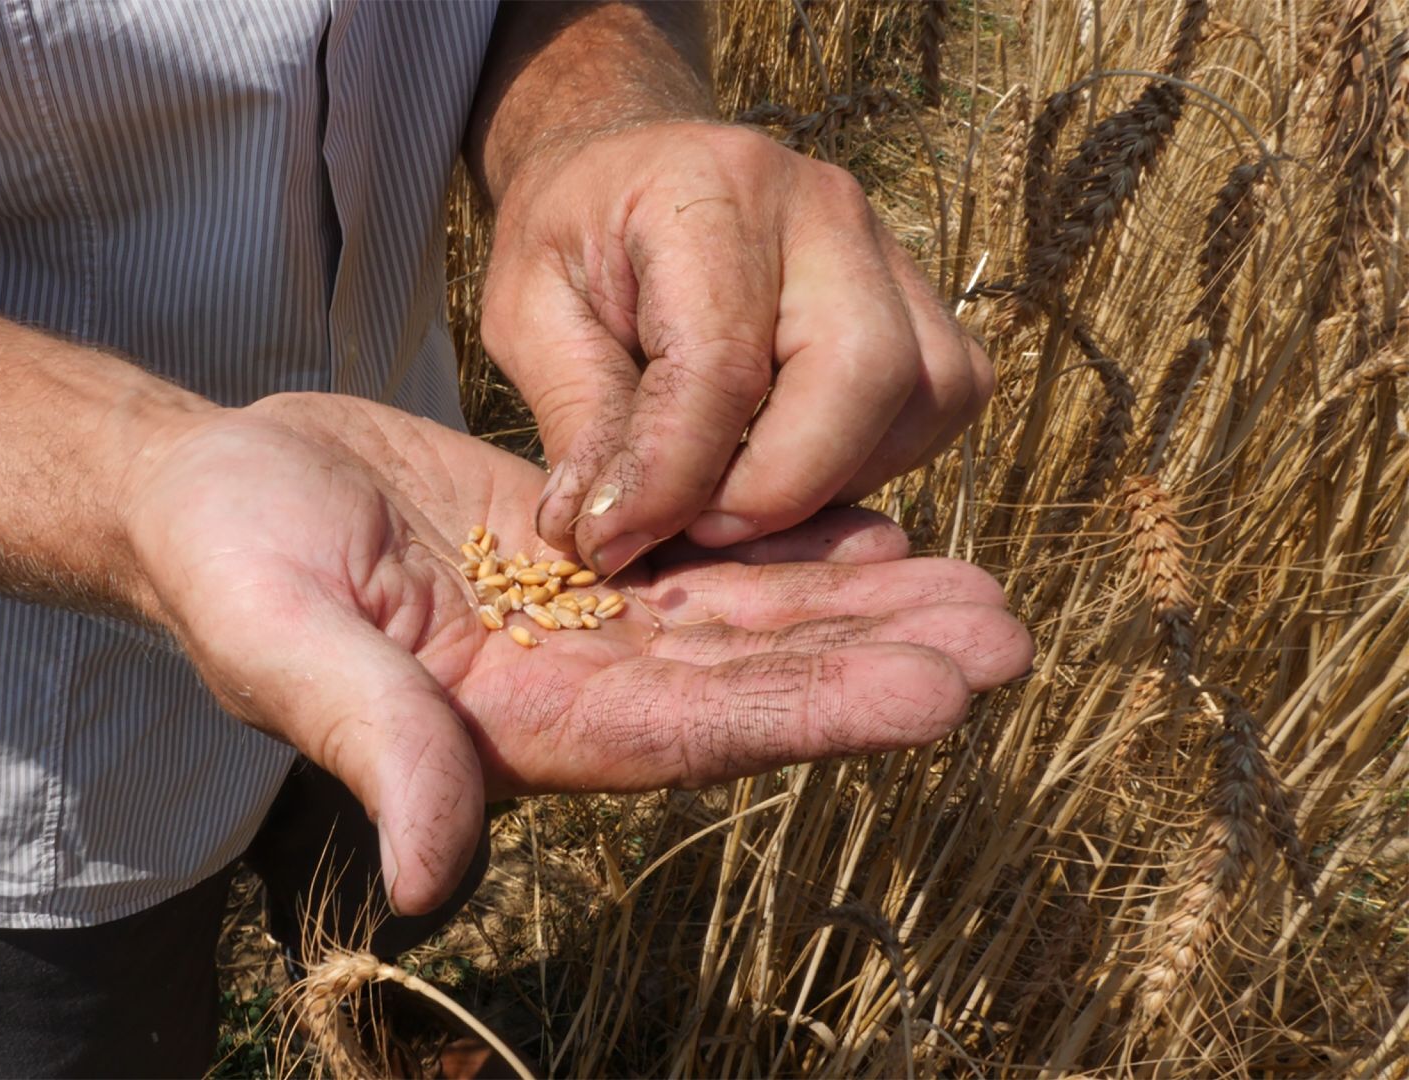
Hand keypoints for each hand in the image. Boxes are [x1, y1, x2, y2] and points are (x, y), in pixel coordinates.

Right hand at [127, 393, 1029, 915]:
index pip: (691, 729)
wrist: (208, 491)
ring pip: (740, 617)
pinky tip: (871, 524)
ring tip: (977, 585)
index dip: (814, 712)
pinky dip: (784, 543)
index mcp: (512, 727)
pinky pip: (696, 555)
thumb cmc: (226, 565)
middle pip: (745, 680)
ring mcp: (575, 621)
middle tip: (1008, 637)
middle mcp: (566, 687)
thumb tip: (431, 882)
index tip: (938, 696)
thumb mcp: (284, 646)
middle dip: (874, 662)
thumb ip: (374, 745)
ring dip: (856, 603)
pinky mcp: (572, 552)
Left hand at [481, 121, 993, 570]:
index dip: (673, 477)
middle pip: (863, 370)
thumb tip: (606, 536)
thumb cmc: (573, 239)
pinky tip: (790, 464)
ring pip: (924, 394)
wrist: (630, 173)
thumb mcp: (529, 314)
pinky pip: (942, 402)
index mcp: (708, 190)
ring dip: (832, 480)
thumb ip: (576, 418)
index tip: (613, 541)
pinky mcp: (922, 300)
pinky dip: (874, 461)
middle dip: (779, 486)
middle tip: (695, 530)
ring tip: (733, 495)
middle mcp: (822, 208)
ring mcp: (888, 249)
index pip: (722, 361)